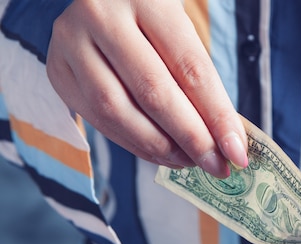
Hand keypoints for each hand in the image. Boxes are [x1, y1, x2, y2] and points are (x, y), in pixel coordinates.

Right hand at [46, 0, 247, 177]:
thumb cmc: (154, 17)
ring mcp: (71, 43)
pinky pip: (99, 121)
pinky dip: (135, 145)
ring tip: (191, 163)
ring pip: (118, 112)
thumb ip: (202, 81)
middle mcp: (101, 16)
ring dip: (161, 148)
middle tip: (218, 168)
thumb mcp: (183, 32)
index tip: (238, 153)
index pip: (190, 68)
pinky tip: (162, 154)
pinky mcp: (58, 71)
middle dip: (192, 139)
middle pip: (153, 93)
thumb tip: (228, 142)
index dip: (217, 117)